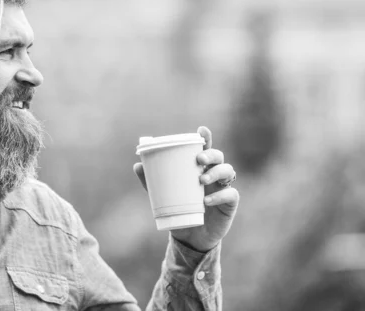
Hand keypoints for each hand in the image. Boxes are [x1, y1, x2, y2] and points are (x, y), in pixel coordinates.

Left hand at [133, 126, 238, 251]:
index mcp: (199, 168)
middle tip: (198, 159)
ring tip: (201, 180)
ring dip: (216, 172)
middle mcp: (214, 174)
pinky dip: (220, 195)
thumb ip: (151, 181)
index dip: (206, 138)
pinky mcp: (229, 204)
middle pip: (219, 156)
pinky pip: (230, 195)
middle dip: (211, 154)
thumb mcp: (162, 195)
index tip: (202, 131)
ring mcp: (223, 188)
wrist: (189, 237)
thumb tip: (137, 165)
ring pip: (228, 171)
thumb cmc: (178, 209)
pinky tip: (207, 201)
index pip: (205, 148)